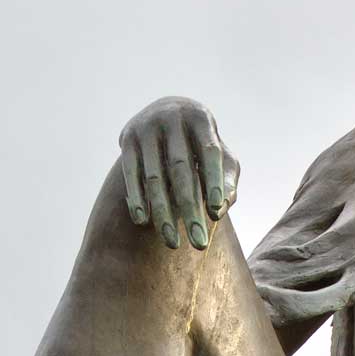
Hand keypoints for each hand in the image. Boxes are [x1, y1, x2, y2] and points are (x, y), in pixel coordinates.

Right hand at [118, 97, 239, 249]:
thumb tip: (220, 209)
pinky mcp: (127, 138)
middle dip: (190, 208)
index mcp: (201, 119)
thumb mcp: (219, 154)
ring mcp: (146, 127)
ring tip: (172, 242)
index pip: (210, 153)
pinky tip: (143, 221)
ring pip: (154, 177)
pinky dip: (137, 198)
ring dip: (163, 212)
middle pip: (181, 169)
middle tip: (199, 243)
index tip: (216, 213)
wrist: (165, 112)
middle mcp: (172, 118)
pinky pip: (131, 173)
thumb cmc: (200, 142)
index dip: (214, 182)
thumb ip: (227, 178)